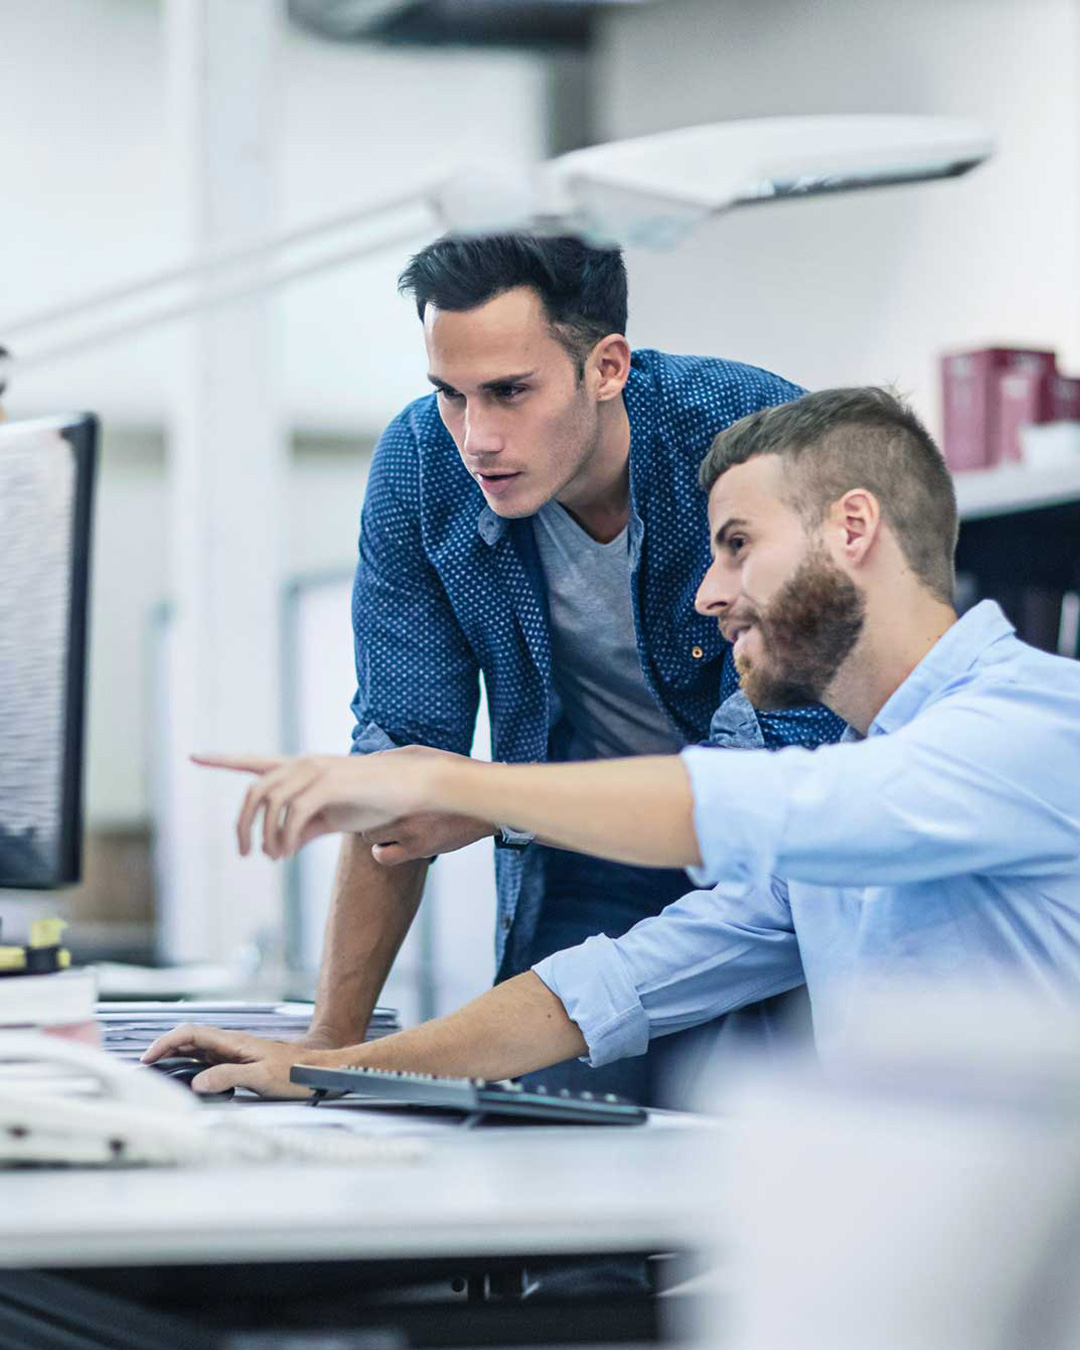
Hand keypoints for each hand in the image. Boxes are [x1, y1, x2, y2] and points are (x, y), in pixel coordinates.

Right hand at [142, 1024, 325, 1098]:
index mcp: (233, 1041)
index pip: (191, 1033)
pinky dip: (191, 1066)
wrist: (320, 1070)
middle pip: (190, 1039)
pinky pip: (208, 1060)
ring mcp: (235, 1052)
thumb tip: (196, 1082)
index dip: (166, 1042)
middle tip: (144, 1068)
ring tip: (157, 1073)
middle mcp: (231, 1043)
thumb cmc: (296, 1072)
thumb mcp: (262, 1077)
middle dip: (164, 1049)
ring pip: (197, 1049)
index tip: (148, 1057)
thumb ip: (228, 1077)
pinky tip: (186, 1078)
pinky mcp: (240, 1062)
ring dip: (175, 1057)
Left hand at [191, 748, 445, 859]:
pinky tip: (287, 852)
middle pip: (254, 790)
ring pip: (269, 801)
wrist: (411, 788)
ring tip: (274, 857)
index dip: (222, 759)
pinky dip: (284, 836)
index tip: (193, 755)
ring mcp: (316, 772)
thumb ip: (303, 829)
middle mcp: (303, 765)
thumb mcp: (331, 817)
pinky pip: (293, 813)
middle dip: (242, 824)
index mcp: (301, 769)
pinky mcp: (330, 785)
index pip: (254, 761)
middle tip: (245, 853)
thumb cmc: (374, 800)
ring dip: (266, 835)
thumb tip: (279, 847)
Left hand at [358, 745, 494, 864]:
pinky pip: (384, 857)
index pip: (360, 790)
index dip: (356, 794)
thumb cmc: (453, 776)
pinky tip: (392, 842)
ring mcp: (410, 831)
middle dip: (365, 813)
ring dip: (374, 833)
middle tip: (376, 810)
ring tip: (386, 826)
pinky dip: (383, 851)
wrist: (484, 802)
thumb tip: (366, 762)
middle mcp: (403, 807)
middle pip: (361, 816)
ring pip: (369, 838)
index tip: (359, 795)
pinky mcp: (419, 849)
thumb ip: (392, 757)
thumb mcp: (424, 755)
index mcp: (402, 783)